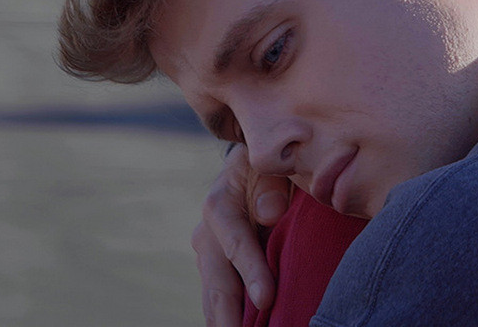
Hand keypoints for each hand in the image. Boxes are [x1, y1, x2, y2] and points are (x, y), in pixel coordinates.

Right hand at [193, 144, 291, 326]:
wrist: (251, 168)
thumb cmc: (268, 167)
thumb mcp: (270, 165)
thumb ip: (271, 186)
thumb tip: (269, 214)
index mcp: (219, 205)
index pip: (237, 244)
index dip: (251, 273)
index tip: (266, 298)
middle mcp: (206, 234)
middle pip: (218, 280)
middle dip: (230, 314)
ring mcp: (208, 254)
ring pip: (214, 295)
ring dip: (224, 319)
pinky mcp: (215, 268)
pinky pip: (219, 297)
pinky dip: (226, 317)